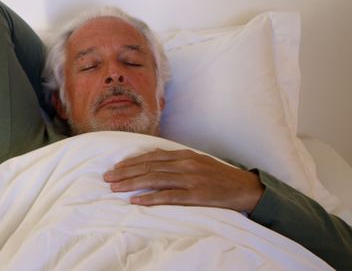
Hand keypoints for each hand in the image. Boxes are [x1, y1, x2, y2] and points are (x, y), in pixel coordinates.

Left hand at [103, 148, 263, 212]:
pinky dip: (150, 198)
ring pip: (154, 180)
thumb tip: (153, 151)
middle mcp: (184, 164)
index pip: (150, 157)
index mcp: (183, 155)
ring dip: (132, 184)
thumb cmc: (219, 175)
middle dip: (125, 173)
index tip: (115, 168)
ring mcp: (189, 179)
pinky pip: (168, 196)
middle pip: (148, 167)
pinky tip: (136, 201)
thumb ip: (174, 157)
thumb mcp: (197, 159)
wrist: (245, 188)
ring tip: (115, 188)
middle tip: (107, 178)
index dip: (131, 162)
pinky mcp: (195, 195)